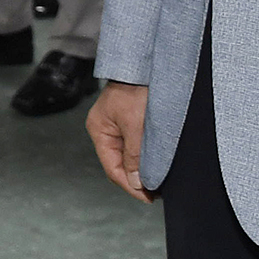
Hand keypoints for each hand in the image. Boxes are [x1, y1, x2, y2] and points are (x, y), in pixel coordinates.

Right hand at [87, 81, 154, 203]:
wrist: (148, 62)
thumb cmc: (138, 87)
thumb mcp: (136, 124)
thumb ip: (135, 156)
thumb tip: (136, 182)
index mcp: (100, 129)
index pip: (112, 167)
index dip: (130, 185)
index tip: (147, 197)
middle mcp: (107, 128)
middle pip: (120, 163)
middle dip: (137, 179)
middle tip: (156, 193)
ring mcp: (120, 124)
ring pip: (130, 155)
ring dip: (143, 168)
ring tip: (159, 181)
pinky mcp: (133, 119)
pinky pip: (137, 145)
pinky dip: (147, 156)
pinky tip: (158, 162)